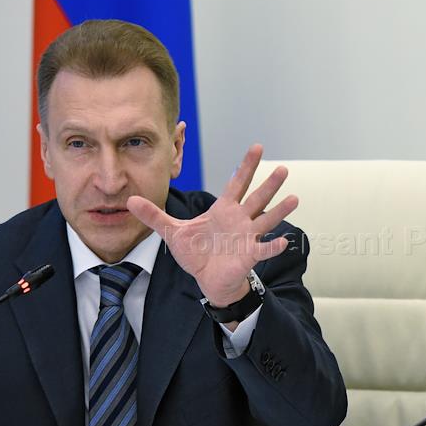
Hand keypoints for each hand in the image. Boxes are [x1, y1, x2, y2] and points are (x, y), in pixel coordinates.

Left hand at [127, 143, 296, 306]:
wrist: (208, 278)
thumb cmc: (196, 253)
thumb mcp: (172, 232)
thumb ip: (154, 216)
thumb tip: (131, 201)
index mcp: (224, 209)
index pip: (237, 183)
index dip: (247, 165)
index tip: (258, 147)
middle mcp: (240, 219)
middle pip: (257, 198)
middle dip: (269, 184)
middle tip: (283, 168)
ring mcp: (247, 237)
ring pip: (266, 220)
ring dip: (280, 210)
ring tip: (294, 198)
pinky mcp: (249, 255)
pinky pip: (263, 249)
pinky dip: (272, 245)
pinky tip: (282, 240)